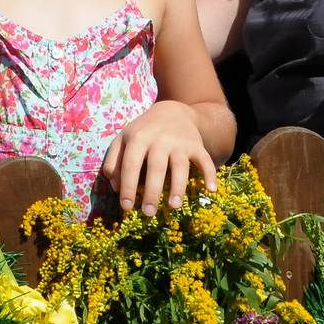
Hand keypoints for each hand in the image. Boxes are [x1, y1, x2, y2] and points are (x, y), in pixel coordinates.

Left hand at [102, 100, 217, 215]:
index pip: (131, 164)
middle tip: (148, 213)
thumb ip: (113, 161)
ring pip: (180, 166)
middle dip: (152, 191)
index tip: (127, 207)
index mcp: (138, 138)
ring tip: (174, 206)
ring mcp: (180, 143)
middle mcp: (160, 140)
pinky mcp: (196, 145)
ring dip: (178, 186)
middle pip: (156, 167)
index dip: (127, 186)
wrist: (172, 110)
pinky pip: (205, 160)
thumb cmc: (143, 131)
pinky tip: (210, 190)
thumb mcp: (123, 139)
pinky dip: (209, 174)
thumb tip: (115, 188)